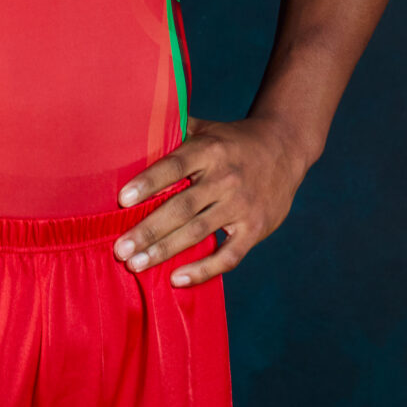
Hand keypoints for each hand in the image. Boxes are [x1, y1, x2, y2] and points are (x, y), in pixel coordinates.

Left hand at [111, 116, 318, 286]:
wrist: (286, 147)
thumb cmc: (234, 141)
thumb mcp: (207, 128)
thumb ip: (174, 132)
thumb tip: (133, 132)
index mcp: (209, 150)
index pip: (174, 166)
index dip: (148, 183)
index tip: (122, 200)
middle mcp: (226, 178)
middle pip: (181, 207)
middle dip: (148, 230)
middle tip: (120, 249)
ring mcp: (242, 205)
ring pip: (198, 232)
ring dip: (164, 251)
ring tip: (135, 265)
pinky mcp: (255, 228)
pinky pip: (229, 255)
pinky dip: (204, 270)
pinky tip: (177, 278)